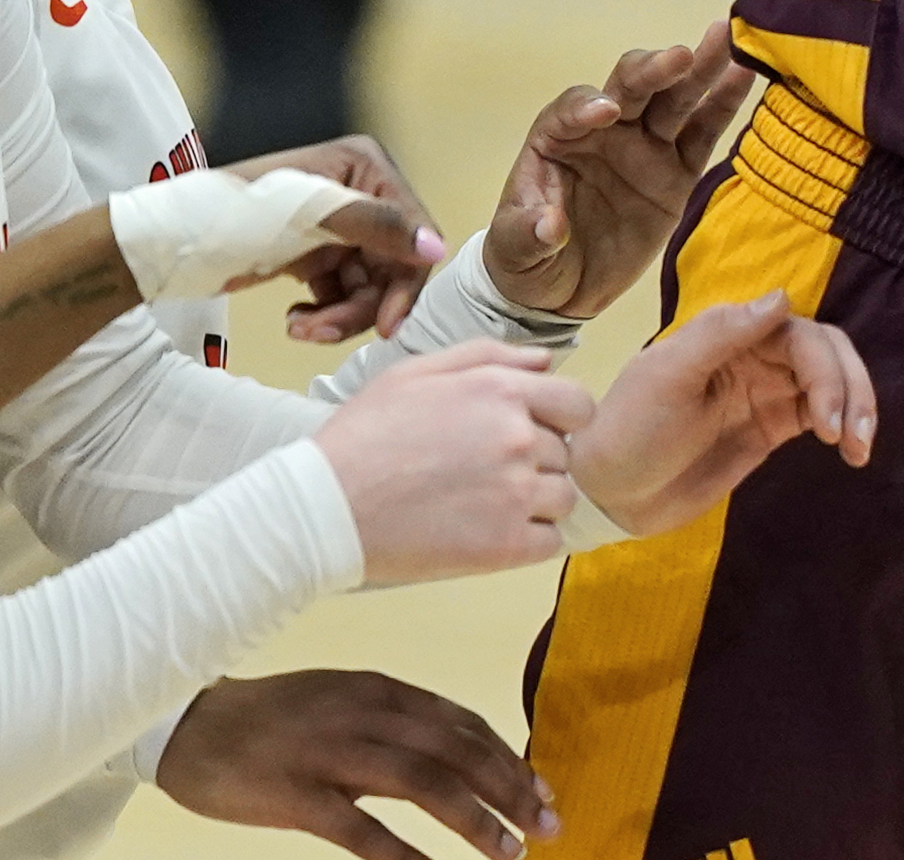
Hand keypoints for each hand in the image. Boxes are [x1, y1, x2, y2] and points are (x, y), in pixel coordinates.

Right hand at [156, 670, 555, 859]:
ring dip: (474, 820)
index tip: (541, 790)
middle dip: (509, 788)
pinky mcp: (298, 795)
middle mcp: (366, 713)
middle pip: (456, 750)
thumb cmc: (272, 718)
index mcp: (380, 690)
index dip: (507, 757)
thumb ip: (397, 723)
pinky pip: (361, 830)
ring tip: (508, 852)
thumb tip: (459, 754)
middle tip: (547, 826)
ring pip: (424, 783)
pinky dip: (403, 855)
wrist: (190, 725)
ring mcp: (332, 752)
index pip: (463, 722)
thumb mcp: (343, 701)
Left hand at [235, 135, 441, 342]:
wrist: (169, 242)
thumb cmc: (234, 212)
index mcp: (366, 168)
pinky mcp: (315, 258)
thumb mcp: (309, 215)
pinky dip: (324, 316)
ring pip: (367, 288)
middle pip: (392, 266)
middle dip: (361, 306)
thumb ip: (377, 226)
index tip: (387, 326)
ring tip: (299, 330)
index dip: (406, 281)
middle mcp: (360, 194)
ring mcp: (337, 229)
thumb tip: (436, 248)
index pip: (412, 231)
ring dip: (340, 317)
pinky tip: (295, 320)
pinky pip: (341, 297)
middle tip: (321, 333)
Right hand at [311, 342, 591, 585]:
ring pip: (563, 498)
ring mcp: (516, 494)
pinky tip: (487, 532)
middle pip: (566, 453)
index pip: (579, 405)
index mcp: (502, 391)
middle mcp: (519, 438)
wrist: (324, 507)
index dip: (561, 420)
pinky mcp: (506, 546)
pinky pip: (550, 542)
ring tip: (483, 504)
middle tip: (485, 473)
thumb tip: (546, 362)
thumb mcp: (416, 372)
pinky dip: (528, 540)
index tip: (535, 434)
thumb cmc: (364, 437)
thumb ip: (489, 357)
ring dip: (536, 502)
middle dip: (538, 461)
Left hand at [485, 17, 754, 317]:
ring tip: (726, 39)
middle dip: (654, 70)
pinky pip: (703, 134)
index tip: (605, 113)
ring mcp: (645, 148)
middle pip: (631, 87)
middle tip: (681, 57)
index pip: (572, 108)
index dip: (586, 106)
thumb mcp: (515, 250)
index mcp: (558, 137)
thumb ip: (528, 234)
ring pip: (674, 100)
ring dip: (699, 70)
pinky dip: (723, 106)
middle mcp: (605, 129)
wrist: (563, 291)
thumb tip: (550, 226)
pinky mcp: (677, 173)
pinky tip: (743, 74)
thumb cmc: (528, 259)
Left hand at [572, 289, 871, 537]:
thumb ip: (721, 335)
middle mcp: (754, 355)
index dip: (823, 369)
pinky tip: (851, 452)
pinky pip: (820, 414)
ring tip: (857, 450)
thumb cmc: (629, 429)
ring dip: (855, 406)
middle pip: (825, 352)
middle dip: (849, 387)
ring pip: (831, 380)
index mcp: (729, 334)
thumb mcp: (666, 377)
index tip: (824, 417)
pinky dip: (844, 426)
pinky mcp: (771, 427)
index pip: (797, 334)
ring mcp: (765, 391)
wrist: (610, 494)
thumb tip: (783, 297)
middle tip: (850, 435)